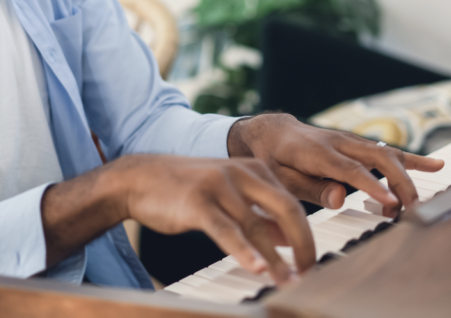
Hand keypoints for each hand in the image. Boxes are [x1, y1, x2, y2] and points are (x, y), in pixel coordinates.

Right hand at [41, 154, 313, 284]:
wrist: (140, 179)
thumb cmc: (188, 190)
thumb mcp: (230, 197)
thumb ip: (261, 214)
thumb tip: (290, 239)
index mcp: (255, 169)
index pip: (291, 203)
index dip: (306, 235)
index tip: (310, 261)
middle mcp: (242, 172)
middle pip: (286, 208)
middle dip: (303, 243)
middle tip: (309, 271)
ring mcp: (219, 185)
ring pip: (257, 225)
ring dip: (275, 259)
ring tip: (287, 282)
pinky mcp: (198, 202)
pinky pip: (226, 230)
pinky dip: (243, 251)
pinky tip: (256, 269)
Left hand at [227, 113, 443, 216]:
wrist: (274, 133)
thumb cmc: (274, 159)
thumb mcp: (281, 177)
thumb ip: (309, 188)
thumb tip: (339, 199)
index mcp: (317, 152)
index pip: (351, 170)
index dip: (373, 187)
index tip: (392, 204)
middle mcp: (339, 143)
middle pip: (377, 159)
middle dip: (398, 184)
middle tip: (410, 211)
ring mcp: (351, 142)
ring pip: (387, 154)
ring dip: (406, 178)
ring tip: (418, 202)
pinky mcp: (359, 145)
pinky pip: (388, 151)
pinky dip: (412, 159)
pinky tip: (436, 165)